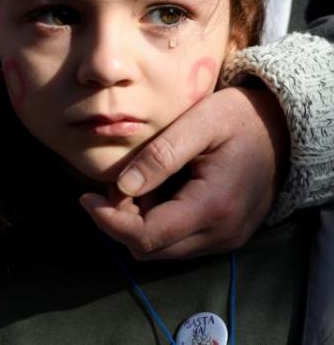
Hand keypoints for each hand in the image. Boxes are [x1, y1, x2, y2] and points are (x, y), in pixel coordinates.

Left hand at [79, 86, 289, 258]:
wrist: (282, 129)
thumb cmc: (240, 118)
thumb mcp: (200, 122)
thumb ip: (160, 156)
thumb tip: (123, 187)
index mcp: (213, 206)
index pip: (147, 237)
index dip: (110, 221)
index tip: (86, 198)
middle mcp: (220, 234)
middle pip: (149, 249)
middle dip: (121, 220)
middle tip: (116, 183)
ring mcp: (224, 239)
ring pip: (161, 249)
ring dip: (138, 222)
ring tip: (140, 182)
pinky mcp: (224, 235)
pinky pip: (177, 242)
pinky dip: (157, 222)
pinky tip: (159, 190)